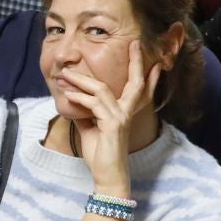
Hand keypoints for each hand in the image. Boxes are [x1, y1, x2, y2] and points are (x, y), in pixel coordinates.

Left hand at [57, 41, 159, 194]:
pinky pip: (93, 104)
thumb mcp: (90, 129)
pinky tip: (67, 94)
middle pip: (135, 82)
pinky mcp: (112, 125)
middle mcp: (126, 113)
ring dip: (80, 79)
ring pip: (102, 89)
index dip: (148, 76)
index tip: (155, 61)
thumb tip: (75, 99)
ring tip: (65, 74)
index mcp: (124, 113)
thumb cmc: (100, 154)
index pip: (139, 90)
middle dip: (135, 62)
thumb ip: (86, 113)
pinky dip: (78, 97)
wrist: (107, 177)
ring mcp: (121, 118)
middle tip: (135, 43)